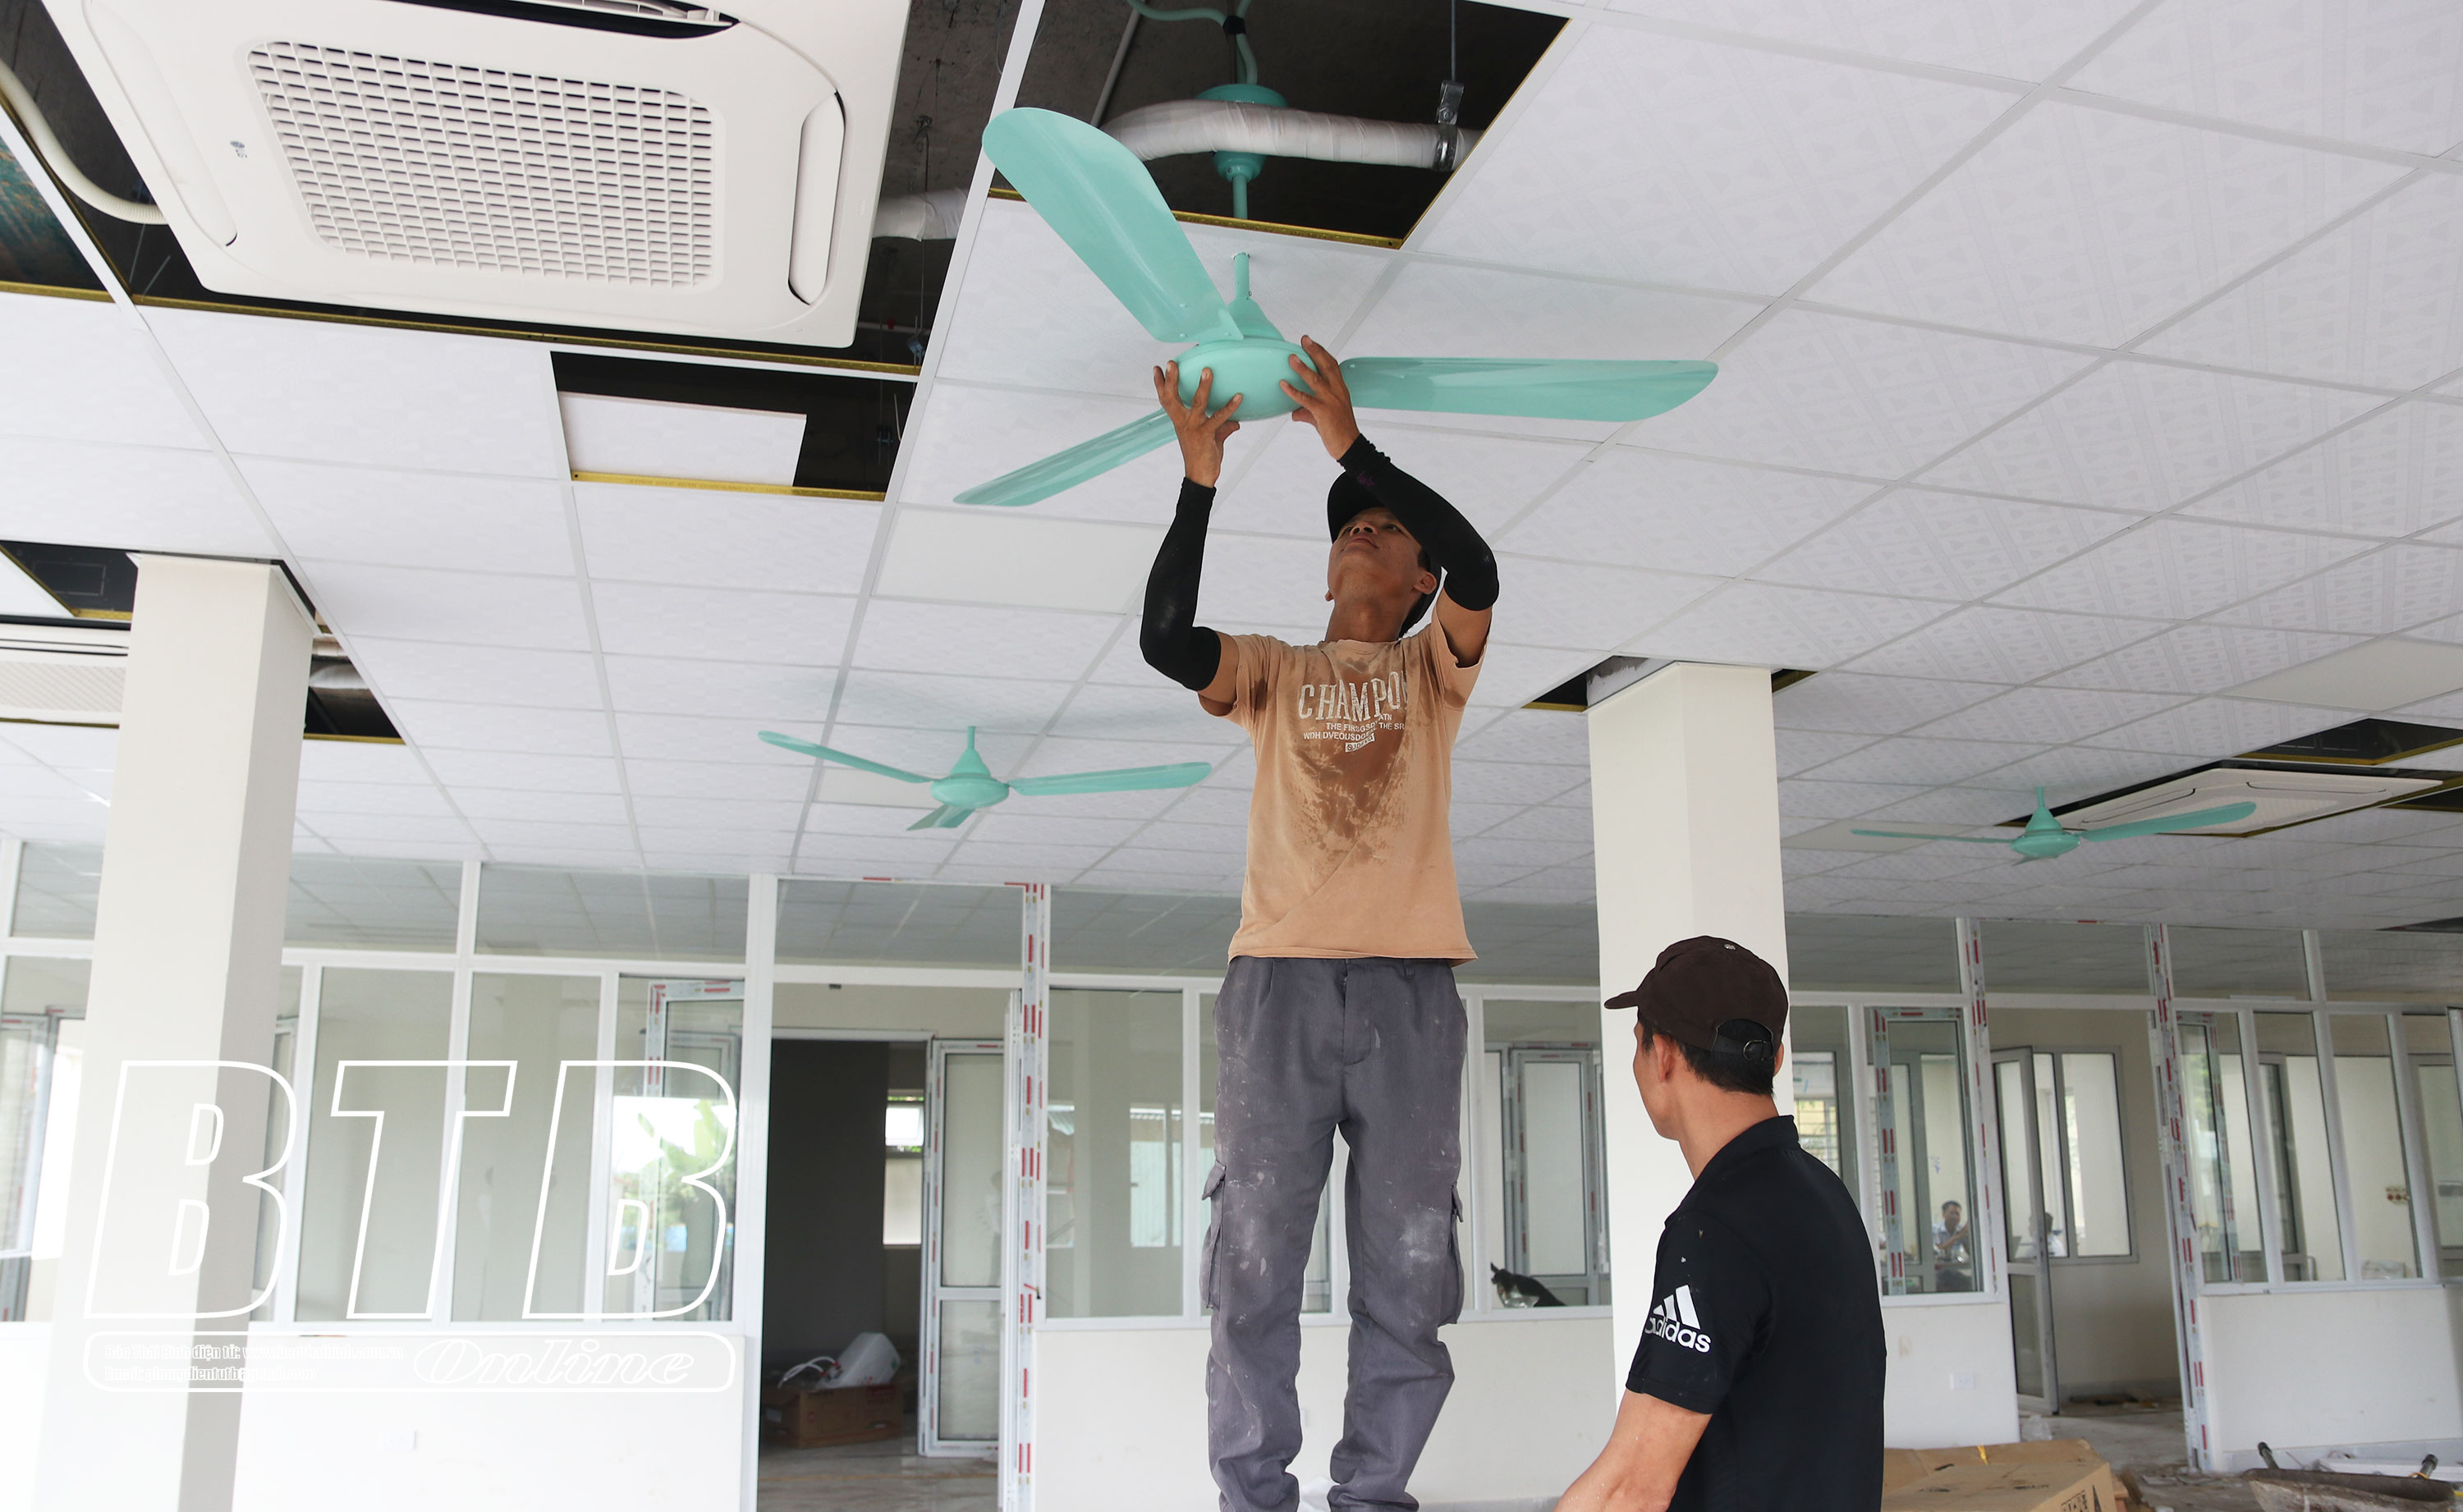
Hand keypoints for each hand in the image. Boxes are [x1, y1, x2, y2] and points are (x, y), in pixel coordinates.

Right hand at [1155, 360, 1241, 486]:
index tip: (1156, 369)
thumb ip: (1222, 427)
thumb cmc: (1202, 457)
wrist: (1200, 477)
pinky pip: (1220, 418)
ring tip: (1207, 370)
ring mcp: (1194, 428)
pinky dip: (1230, 407)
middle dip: (1170, 380)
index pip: (1166, 400)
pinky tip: (1238, 397)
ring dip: (1203, 386)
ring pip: (1197, 403)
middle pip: (1172, 398)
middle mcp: (1183, 422)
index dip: (1160, 385)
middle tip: (1171, 363)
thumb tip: (1235, 422)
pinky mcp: (1206, 435)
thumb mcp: (1212, 438)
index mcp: (1179, 421)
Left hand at [1279, 335, 1360, 459]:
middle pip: (1327, 365)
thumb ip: (1308, 412)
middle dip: (1315, 351)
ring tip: (1292, 358)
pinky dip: (1293, 391)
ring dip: (1302, 368)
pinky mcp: (1323, 412)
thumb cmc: (1340, 431)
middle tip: (1305, 340)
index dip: (1322, 352)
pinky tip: (1284, 385)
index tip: (1313, 343)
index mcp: (1340, 389)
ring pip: (1315, 379)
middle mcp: (1337, 392)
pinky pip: (1306, 399)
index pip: (1332, 365)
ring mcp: (1330, 401)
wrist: (1349, 445)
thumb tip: (1295, 412)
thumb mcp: (1323, 417)